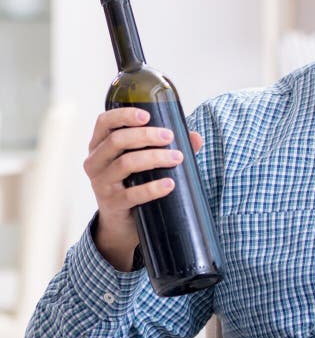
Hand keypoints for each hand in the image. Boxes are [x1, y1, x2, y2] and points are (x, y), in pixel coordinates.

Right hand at [83, 107, 202, 270]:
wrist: (122, 222)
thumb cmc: (134, 182)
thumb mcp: (146, 161)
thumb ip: (169, 147)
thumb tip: (196, 138)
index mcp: (100, 145)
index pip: (104, 122)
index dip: (123, 115)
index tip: (147, 116)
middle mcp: (95, 162)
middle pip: (117, 140)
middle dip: (146, 136)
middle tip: (170, 137)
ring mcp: (101, 184)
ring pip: (126, 164)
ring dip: (155, 158)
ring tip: (178, 158)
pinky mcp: (111, 204)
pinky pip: (132, 194)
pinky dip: (153, 188)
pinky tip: (170, 184)